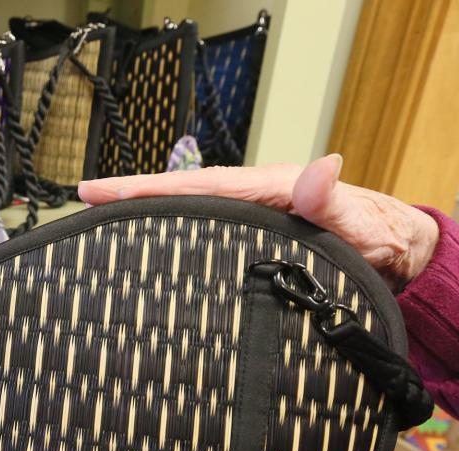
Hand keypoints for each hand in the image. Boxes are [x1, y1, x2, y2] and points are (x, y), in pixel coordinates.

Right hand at [78, 155, 439, 290]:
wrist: (394, 256)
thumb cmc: (378, 241)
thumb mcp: (361, 225)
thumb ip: (335, 203)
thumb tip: (321, 170)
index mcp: (266, 192)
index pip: (195, 186)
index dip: (145, 188)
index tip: (98, 190)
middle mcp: (249, 201)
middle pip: (178, 197)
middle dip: (128, 200)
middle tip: (80, 207)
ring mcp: (246, 221)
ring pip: (185, 217)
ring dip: (141, 219)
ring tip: (95, 229)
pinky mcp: (248, 242)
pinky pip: (200, 236)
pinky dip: (166, 239)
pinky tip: (141, 255)